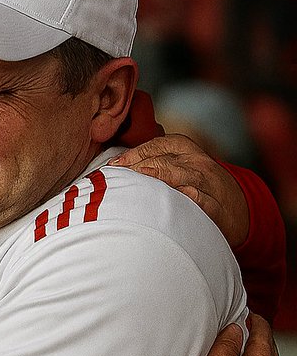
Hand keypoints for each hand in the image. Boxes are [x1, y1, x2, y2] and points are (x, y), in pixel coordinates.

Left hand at [110, 134, 249, 246]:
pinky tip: (181, 196)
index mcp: (187, 149)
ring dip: (161, 177)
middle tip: (118, 175)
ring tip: (141, 178)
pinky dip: (192, 197)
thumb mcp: (184, 165)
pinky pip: (203, 200)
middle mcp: (198, 163)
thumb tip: (120, 165)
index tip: (114, 165)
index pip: (157, 146)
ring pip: (182, 176)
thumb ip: (158, 161)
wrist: (241, 209)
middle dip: (139, 167)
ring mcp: (209, 184)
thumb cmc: (201, 186)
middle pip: (165, 161)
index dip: (134, 154)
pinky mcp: (217, 207)